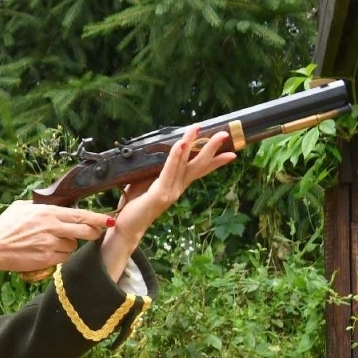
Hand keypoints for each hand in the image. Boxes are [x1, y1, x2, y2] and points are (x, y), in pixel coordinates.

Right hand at [0, 201, 107, 274]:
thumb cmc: (3, 227)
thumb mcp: (20, 208)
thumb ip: (38, 206)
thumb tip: (49, 204)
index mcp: (47, 212)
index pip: (80, 214)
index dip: (97, 218)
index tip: (110, 219)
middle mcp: (52, 227)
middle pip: (85, 231)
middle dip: (92, 233)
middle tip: (93, 234)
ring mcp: (50, 244)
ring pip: (73, 246)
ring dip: (68, 246)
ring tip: (53, 244)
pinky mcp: (46, 259)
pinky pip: (63, 258)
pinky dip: (59, 256)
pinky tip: (47, 253)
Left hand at [101, 126, 233, 280]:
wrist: (126, 228)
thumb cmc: (135, 205)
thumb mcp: (146, 182)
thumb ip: (154, 169)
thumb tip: (154, 150)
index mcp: (176, 185)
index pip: (199, 170)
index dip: (215, 161)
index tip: (231, 153)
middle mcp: (177, 188)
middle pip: (198, 165)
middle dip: (211, 149)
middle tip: (224, 134)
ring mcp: (170, 191)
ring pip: (185, 163)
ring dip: (192, 144)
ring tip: (198, 129)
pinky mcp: (160, 194)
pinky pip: (168, 170)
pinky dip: (175, 156)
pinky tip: (180, 144)